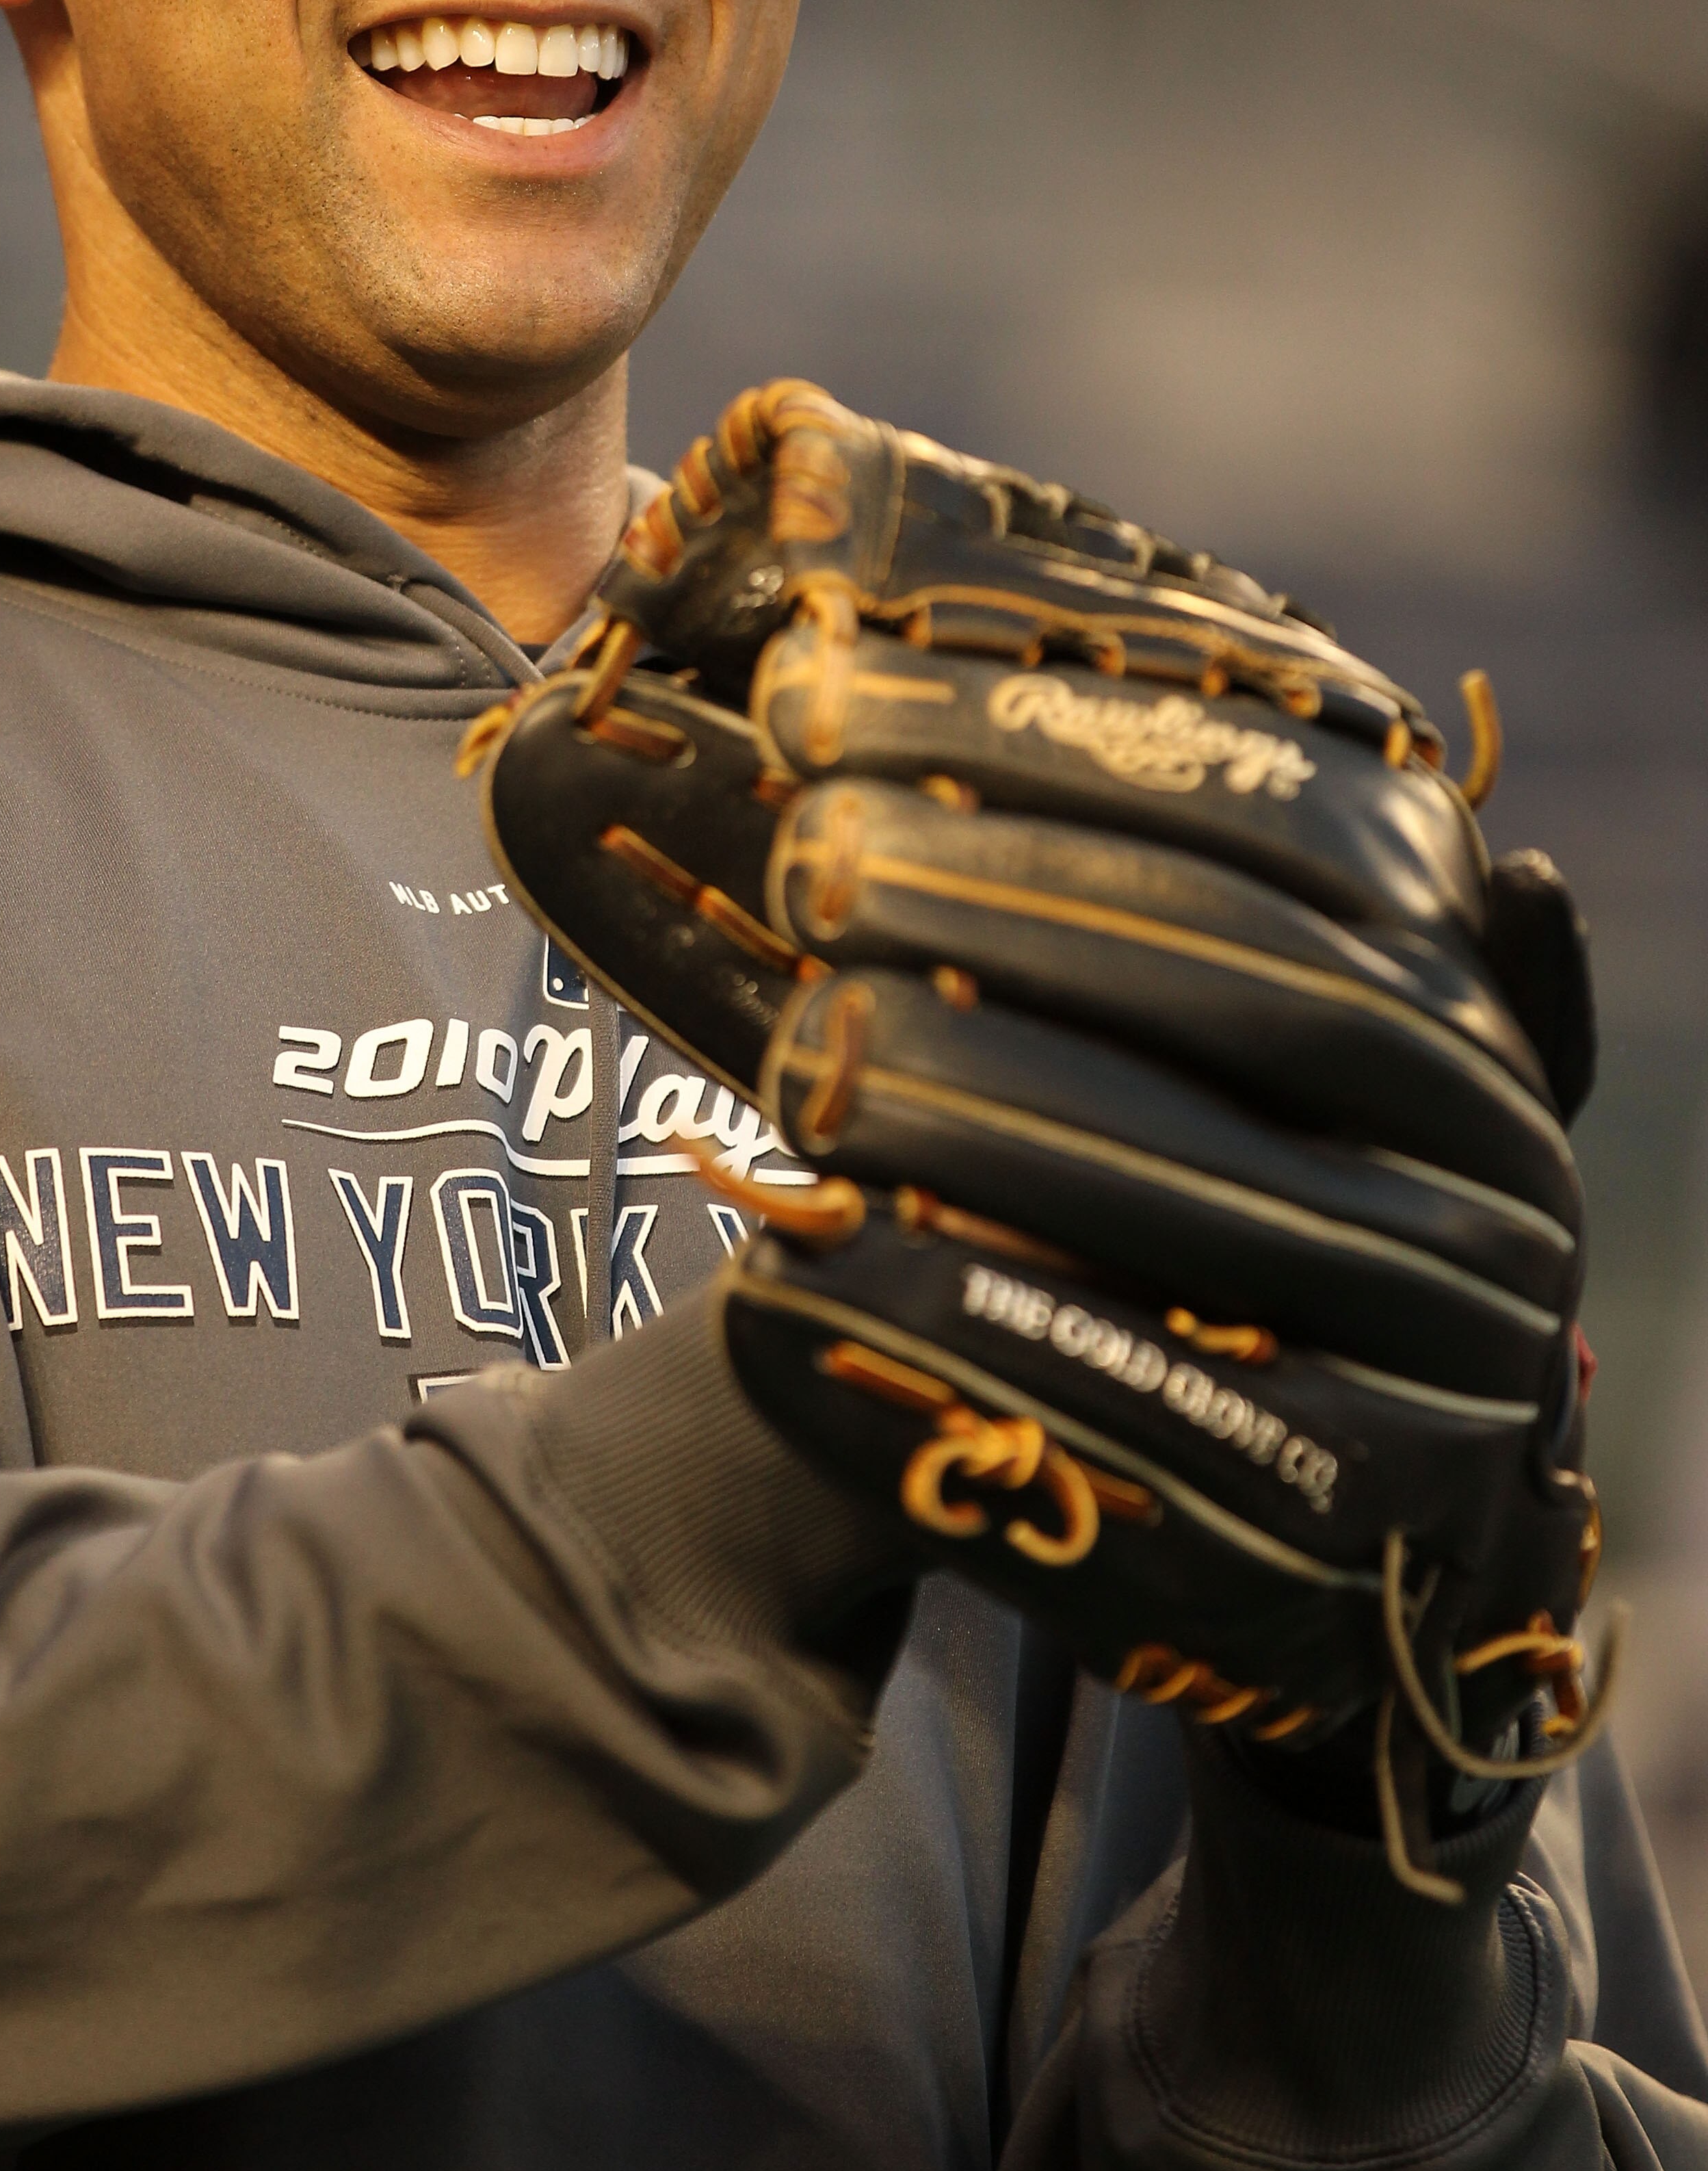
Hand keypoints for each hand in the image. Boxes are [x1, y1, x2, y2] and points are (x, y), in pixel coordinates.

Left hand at [468, 382, 1611, 1895]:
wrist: (1282, 1489)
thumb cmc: (1109, 1168)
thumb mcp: (1043, 986)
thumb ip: (920, 842)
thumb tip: (691, 657)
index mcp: (1432, 949)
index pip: (1263, 790)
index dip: (1036, 730)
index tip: (814, 687)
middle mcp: (1478, 1124)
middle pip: (1258, 976)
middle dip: (1020, 900)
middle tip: (812, 859)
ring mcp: (1452, 1326)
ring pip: (1227, 1193)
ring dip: (1001, 1110)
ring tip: (803, 1070)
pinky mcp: (1364, 1514)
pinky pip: (1178, 1439)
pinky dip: (985, 1345)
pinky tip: (800, 1294)